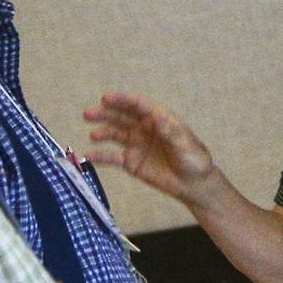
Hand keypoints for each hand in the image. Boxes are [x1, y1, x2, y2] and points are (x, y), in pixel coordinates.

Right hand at [82, 91, 220, 205]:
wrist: (193, 184)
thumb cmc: (194, 160)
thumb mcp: (185, 144)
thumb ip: (170, 131)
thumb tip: (157, 115)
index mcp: (158, 118)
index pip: (137, 104)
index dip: (121, 99)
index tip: (106, 98)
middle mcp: (143, 128)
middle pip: (121, 116)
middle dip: (105, 113)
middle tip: (88, 114)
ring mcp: (136, 144)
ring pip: (114, 134)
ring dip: (102, 132)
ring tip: (93, 135)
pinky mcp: (131, 161)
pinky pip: (112, 156)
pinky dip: (100, 156)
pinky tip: (89, 155)